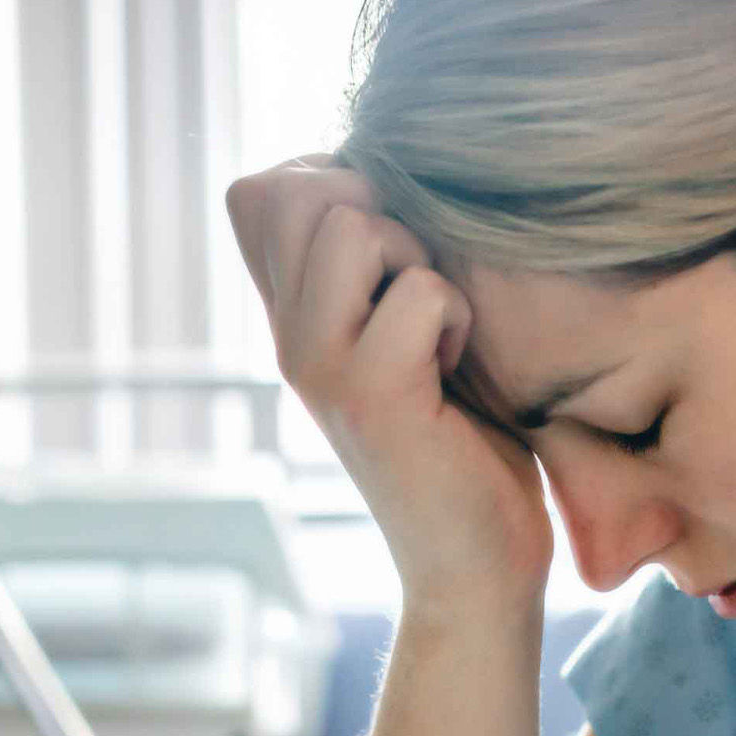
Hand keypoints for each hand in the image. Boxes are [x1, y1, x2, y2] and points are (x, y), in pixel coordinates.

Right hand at [225, 158, 551, 607]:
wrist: (476, 567)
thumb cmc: (466, 443)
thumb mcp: (412, 330)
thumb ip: (384, 263)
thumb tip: (387, 168)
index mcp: (290, 317)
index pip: (259, 190)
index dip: (332, 183)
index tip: (390, 256)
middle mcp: (287, 336)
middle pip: (302, 188)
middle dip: (385, 215)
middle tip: (422, 294)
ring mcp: (318, 365)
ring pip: (354, 226)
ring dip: (423, 263)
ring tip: (439, 334)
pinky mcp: (369, 395)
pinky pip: (422, 292)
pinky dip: (461, 322)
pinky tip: (457, 375)